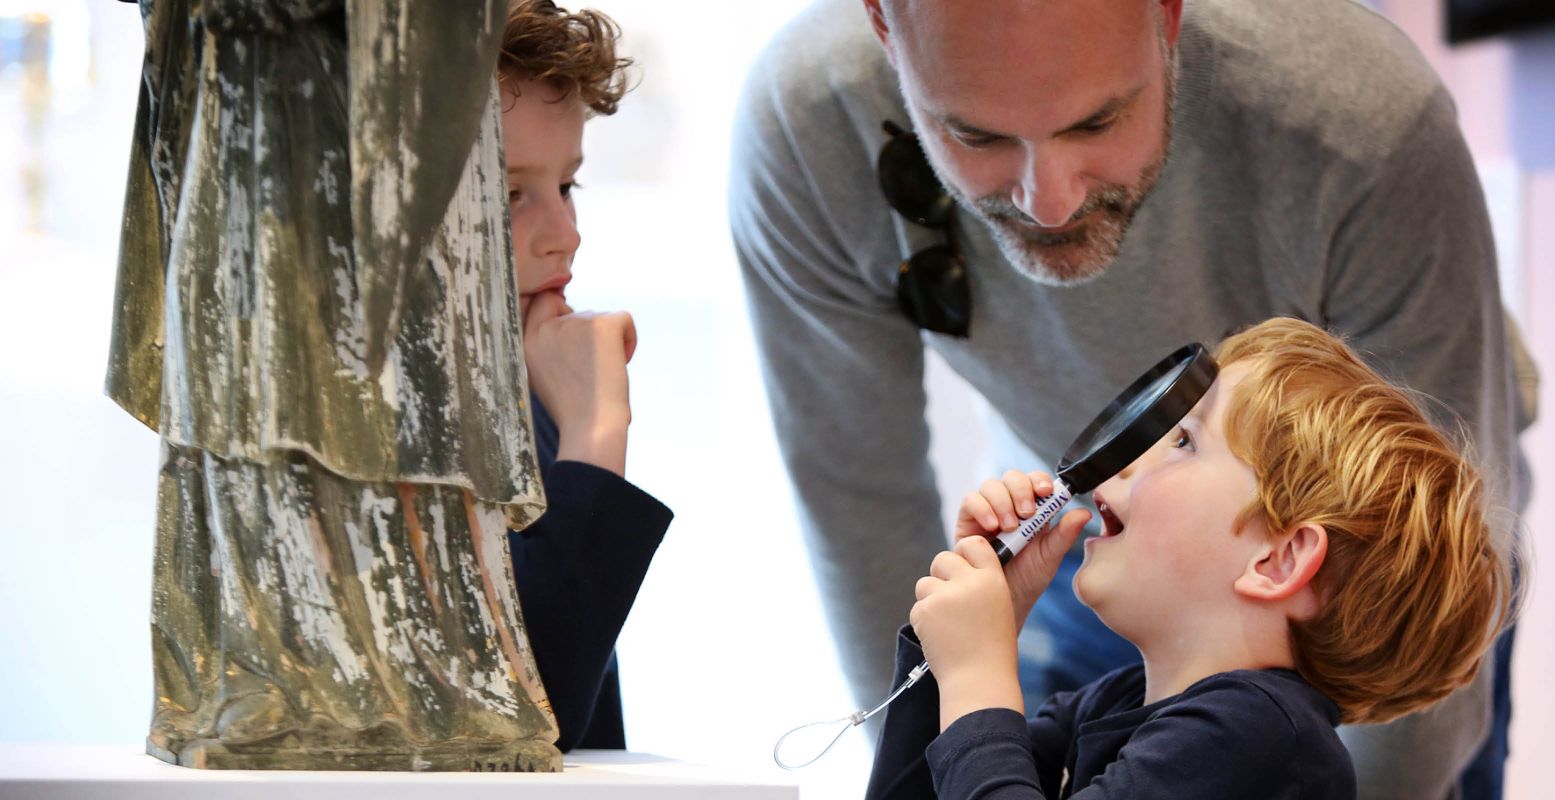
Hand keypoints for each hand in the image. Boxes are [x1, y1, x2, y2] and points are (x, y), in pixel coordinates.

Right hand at [522, 290, 635, 475]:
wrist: (591, 429)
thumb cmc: (573, 411)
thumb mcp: (543, 374)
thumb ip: (549, 345)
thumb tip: (567, 318)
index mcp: (528, 340)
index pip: (543, 301)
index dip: (562, 312)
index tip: (576, 338)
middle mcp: (547, 327)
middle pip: (576, 312)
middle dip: (589, 336)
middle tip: (590, 370)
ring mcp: (575, 323)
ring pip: (600, 317)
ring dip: (607, 342)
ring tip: (602, 375)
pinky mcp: (603, 324)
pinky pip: (624, 319)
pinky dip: (629, 339)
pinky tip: (622, 363)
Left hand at [910, 536, 1023, 729]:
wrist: (979, 680)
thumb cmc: (992, 649)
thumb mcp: (998, 608)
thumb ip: (979, 586)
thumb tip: (955, 571)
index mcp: (993, 579)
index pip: (973, 545)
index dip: (963, 555)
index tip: (962, 569)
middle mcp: (969, 582)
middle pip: (942, 559)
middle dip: (941, 576)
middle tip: (949, 601)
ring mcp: (945, 595)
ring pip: (925, 583)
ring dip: (931, 600)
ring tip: (948, 625)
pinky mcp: (925, 610)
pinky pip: (918, 607)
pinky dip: (924, 621)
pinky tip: (940, 637)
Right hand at [954, 470, 1090, 625]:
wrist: (1002, 600)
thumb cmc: (1027, 579)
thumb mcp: (1049, 557)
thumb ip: (1064, 534)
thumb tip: (1085, 512)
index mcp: (1032, 509)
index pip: (1034, 481)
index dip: (1039, 480)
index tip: (1046, 492)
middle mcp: (1009, 505)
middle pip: (1011, 477)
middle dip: (1021, 490)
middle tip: (1027, 513)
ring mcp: (987, 511)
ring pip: (991, 485)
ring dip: (1002, 501)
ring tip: (1009, 527)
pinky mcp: (967, 521)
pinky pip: (971, 501)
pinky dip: (982, 508)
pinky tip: (992, 527)